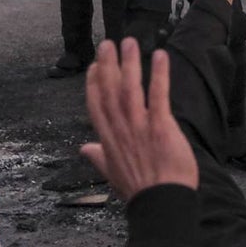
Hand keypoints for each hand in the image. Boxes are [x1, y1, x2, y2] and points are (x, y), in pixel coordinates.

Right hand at [81, 39, 197, 201]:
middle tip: (108, 43)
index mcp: (108, 140)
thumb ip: (99, 157)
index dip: (94, 84)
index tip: (93, 65)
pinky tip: (159, 56)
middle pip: (110, 92)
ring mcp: (140, 127)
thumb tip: (84, 149)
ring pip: (130, 89)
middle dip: (108, 66)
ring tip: (129, 42)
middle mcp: (121, 130)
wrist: (160, 204)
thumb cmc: (140, 190)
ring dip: (130, 63)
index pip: (97, 106)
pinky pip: (159, 95)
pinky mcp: (161, 126)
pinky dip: (159, 75)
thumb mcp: (112, 174)